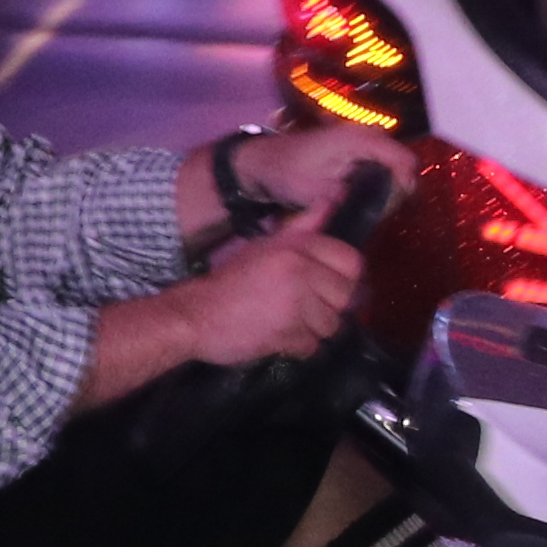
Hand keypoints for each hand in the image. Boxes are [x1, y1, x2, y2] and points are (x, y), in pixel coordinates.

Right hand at [171, 228, 363, 368]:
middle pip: (345, 296)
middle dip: (329, 307)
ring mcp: (295, 303)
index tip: (327, 287)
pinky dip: (298, 347)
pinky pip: (313, 346)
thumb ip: (303, 227)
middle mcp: (300, 270)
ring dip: (313, 329)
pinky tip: (279, 337)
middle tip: (305, 309)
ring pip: (331, 324)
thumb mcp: (265, 245)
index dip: (343, 278)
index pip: (351, 262)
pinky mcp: (287, 333)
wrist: (195, 314)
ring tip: (289, 324)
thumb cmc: (231, 279)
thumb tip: (334, 199)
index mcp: (297, 246)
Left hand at [226, 118, 411, 235]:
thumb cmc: (286, 173)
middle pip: (401, 160)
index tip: (394, 208)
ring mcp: (360, 139)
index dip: (406, 185)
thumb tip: (377, 208)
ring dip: (388, 184)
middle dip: (398, 186)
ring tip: (373, 207)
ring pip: (391, 162)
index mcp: (358, 140)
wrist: (263, 162)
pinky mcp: (355, 148)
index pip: (403, 159)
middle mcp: (364, 134)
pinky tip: (363, 198)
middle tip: (382, 211)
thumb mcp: (317, 192)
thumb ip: (350, 197)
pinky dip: (377, 180)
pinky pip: (379, 163)